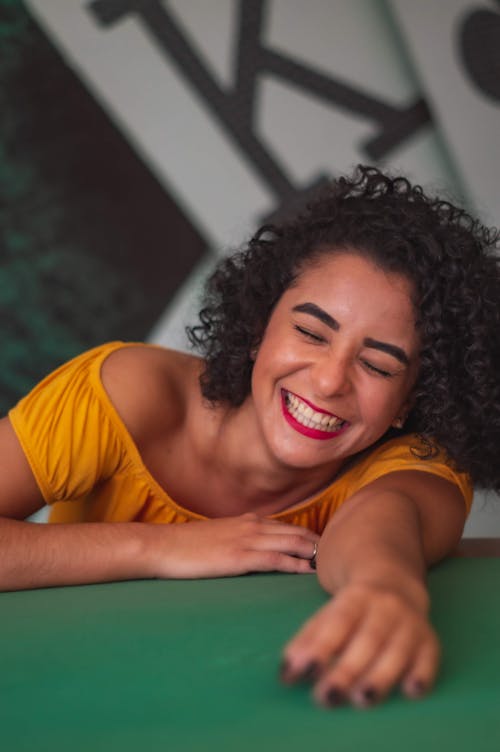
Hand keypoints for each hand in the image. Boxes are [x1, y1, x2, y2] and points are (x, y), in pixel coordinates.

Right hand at [152, 513, 318, 578]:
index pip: (288, 527)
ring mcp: (247, 540)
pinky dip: (296, 565)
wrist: (162, 546)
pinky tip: (309, 572)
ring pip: (292, 542)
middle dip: (320, 544)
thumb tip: (254, 550)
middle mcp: (252, 526)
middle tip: (341, 555)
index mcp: (248, 520)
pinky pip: (276, 559)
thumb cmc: (186, 546)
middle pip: (296, 532)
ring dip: (314, 552)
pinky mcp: (240, 557)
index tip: (327, 547)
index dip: (310, 537)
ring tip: (332, 563)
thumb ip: (239, 539)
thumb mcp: (218, 536)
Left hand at [280, 581, 439, 707]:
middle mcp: (385, 607)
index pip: (338, 622)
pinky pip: (429, 657)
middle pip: (367, 639)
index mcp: (355, 598)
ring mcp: (410, 623)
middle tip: (326, 697)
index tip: (302, 670)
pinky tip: (411, 691)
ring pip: (397, 650)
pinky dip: (423, 674)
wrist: (394, 582)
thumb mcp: (327, 613)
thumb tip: (287, 672)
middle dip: (347, 670)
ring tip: (362, 700)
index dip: (321, 646)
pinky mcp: (430, 640)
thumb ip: (307, 641)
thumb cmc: (352, 608)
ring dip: (381, 676)